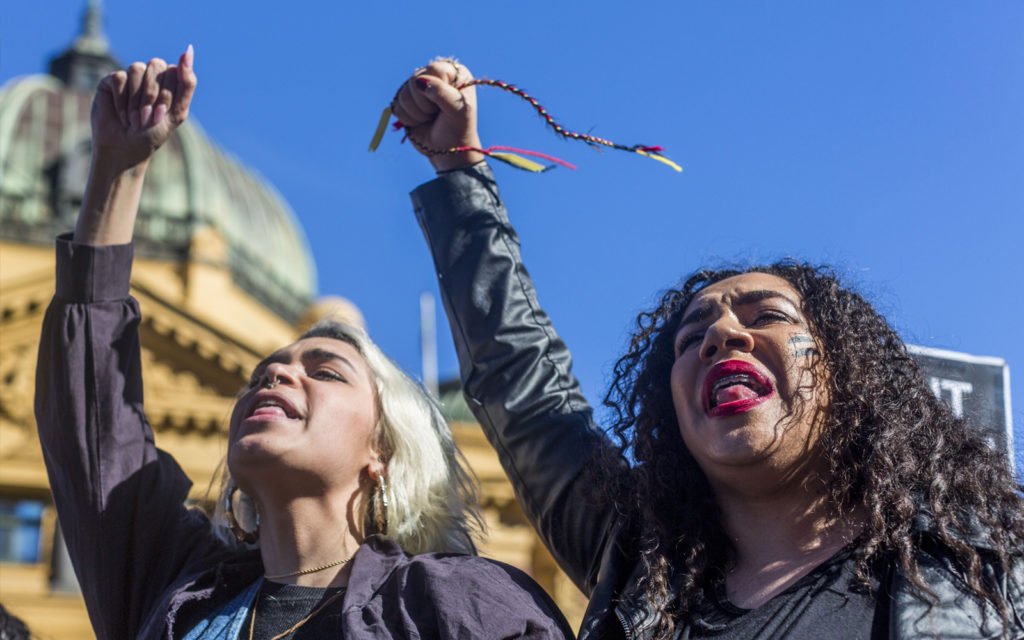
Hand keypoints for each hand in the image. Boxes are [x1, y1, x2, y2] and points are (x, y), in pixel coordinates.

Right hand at [90, 46, 196, 173]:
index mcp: (171, 82)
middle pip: (155, 64)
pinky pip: (119, 77)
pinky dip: (121, 100)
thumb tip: (188, 49)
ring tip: (134, 119)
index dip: (167, 94)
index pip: (174, 71)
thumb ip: (187, 82)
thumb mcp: (177, 112)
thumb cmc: (153, 134)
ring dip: (136, 99)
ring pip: (136, 68)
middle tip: (147, 118)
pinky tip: (121, 114)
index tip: (162, 114)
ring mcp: (131, 77)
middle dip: (152, 95)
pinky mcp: (111, 81)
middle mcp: (151, 76)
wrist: (125, 150)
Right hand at [391, 59, 485, 171]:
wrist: (447, 150)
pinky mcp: (405, 102)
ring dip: (417, 113)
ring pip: (404, 94)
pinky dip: (408, 118)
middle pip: (414, 79)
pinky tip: (420, 122)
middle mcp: (434, 76)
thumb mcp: (458, 111)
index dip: (437, 89)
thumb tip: (420, 81)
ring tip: (430, 118)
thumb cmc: (457, 129)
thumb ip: (442, 92)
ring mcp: (417, 89)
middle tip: (437, 113)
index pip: (434, 70)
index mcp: (453, 73)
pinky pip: (397, 105)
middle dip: (425, 103)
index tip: (446, 104)